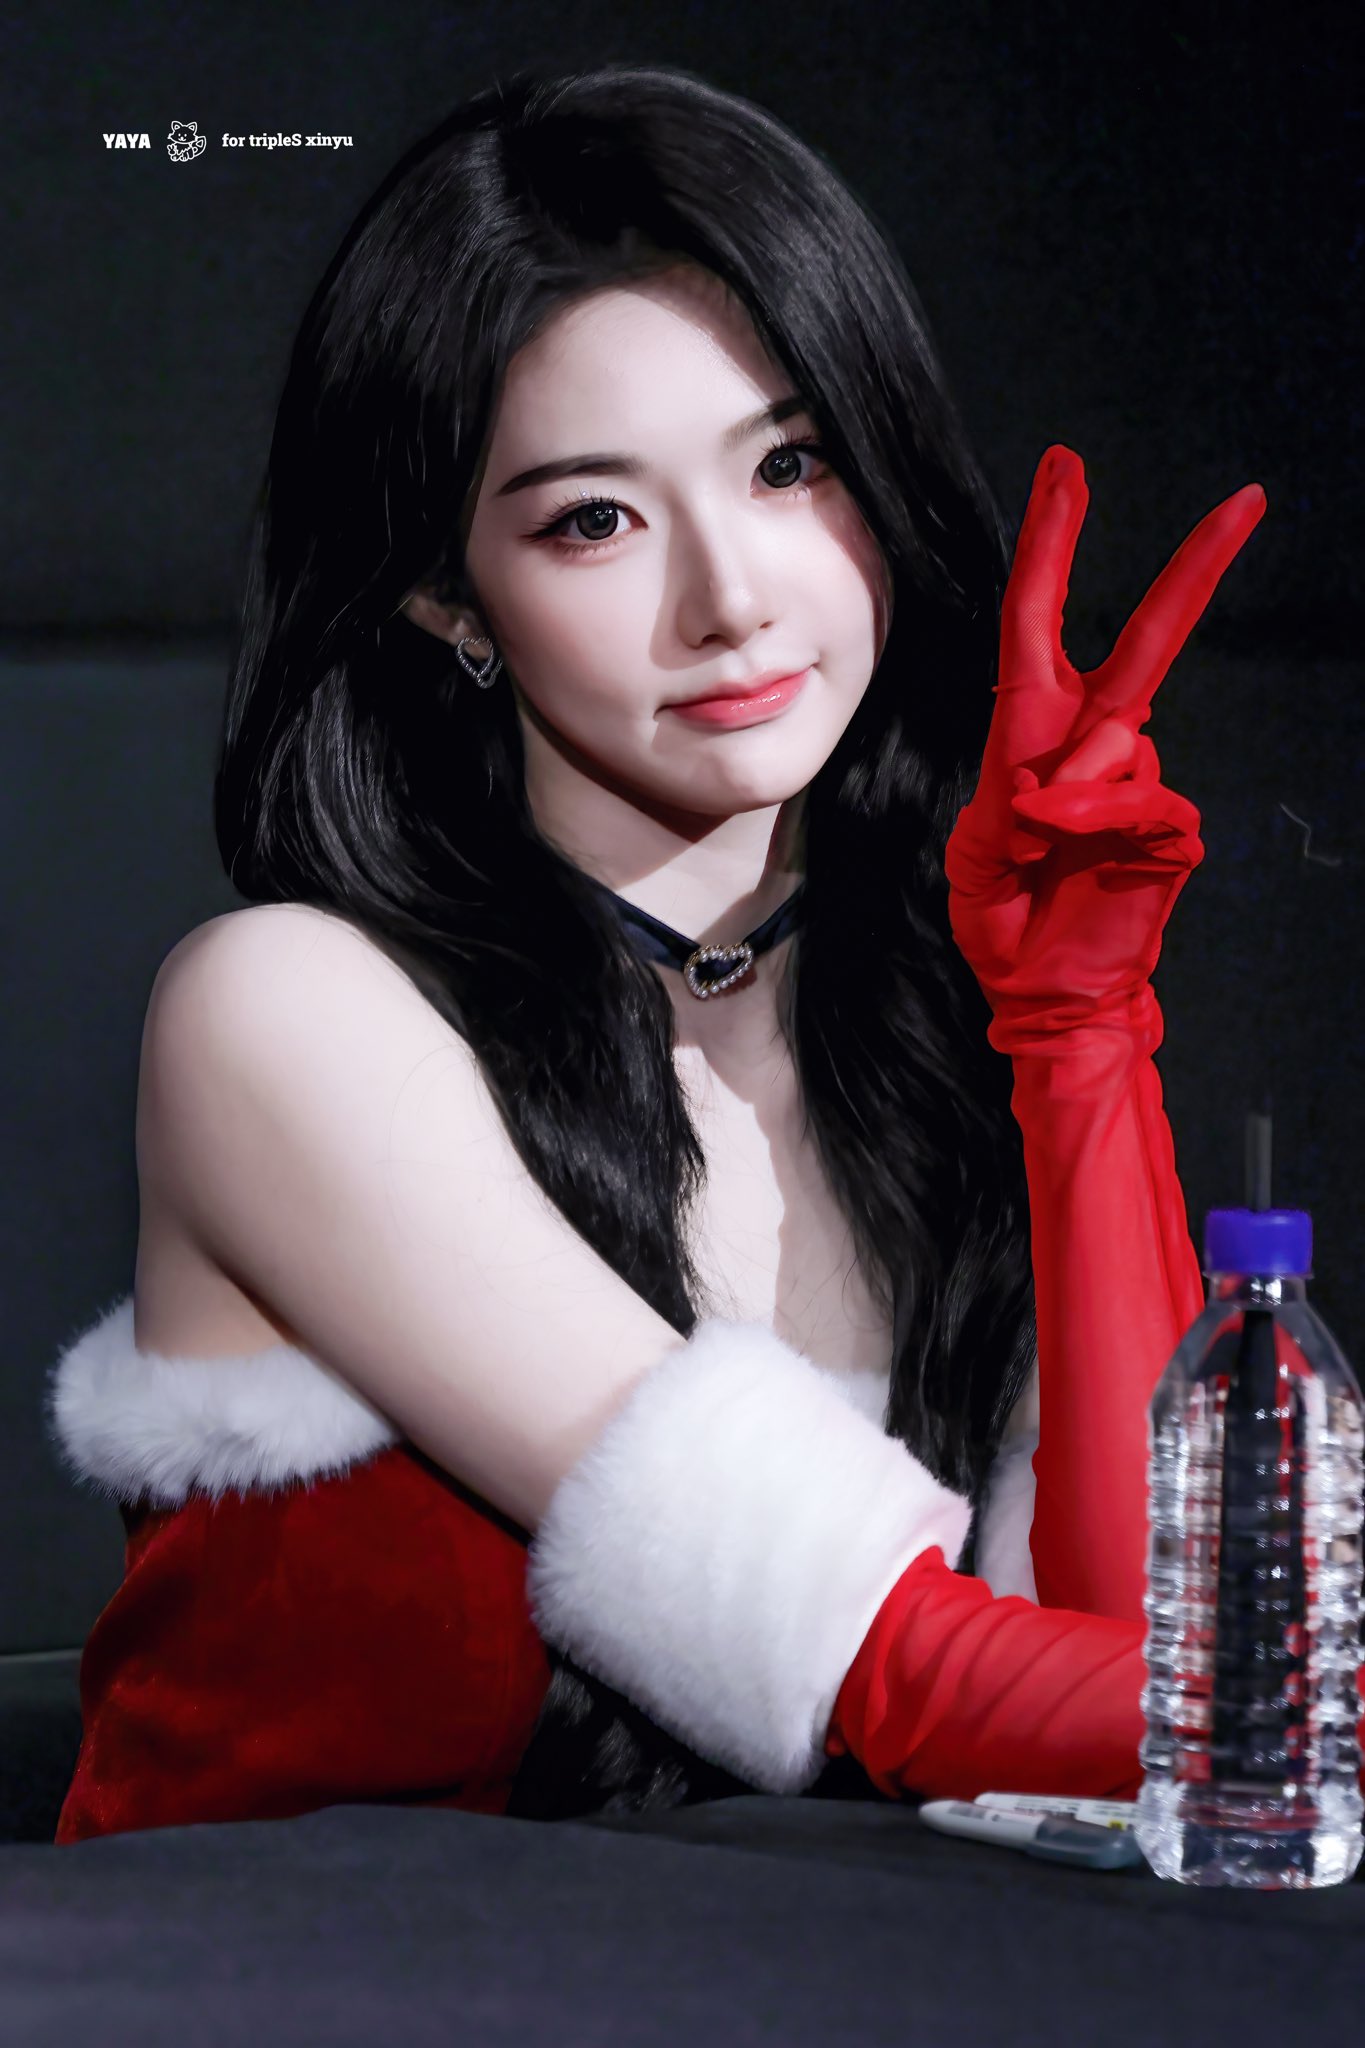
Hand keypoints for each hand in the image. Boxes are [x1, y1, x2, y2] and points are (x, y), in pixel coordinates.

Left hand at [944, 446, 1265, 1050]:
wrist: (1043, 994)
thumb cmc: (1004, 919)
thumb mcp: (979, 850)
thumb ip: (1020, 798)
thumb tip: (1070, 777)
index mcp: (1033, 733)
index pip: (1039, 621)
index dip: (1052, 544)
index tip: (1065, 472)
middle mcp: (1093, 744)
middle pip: (1142, 639)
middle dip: (1192, 570)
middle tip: (1244, 501)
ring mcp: (1138, 783)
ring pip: (1126, 735)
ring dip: (1076, 783)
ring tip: (1041, 840)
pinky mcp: (1168, 829)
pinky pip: (1144, 798)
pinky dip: (1100, 818)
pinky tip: (1071, 847)